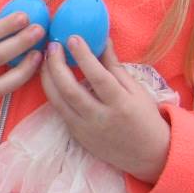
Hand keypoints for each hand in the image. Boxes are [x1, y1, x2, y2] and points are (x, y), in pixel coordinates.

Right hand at [0, 12, 45, 129]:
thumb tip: (0, 27)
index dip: (4, 26)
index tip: (23, 16)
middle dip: (20, 42)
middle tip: (39, 29)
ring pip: (3, 79)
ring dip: (25, 65)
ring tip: (39, 52)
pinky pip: (1, 90)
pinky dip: (17, 79)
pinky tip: (28, 68)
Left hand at [40, 37, 169, 181]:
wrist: (147, 155)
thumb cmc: (144, 117)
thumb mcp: (135, 90)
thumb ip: (115, 66)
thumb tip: (103, 38)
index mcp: (120, 104)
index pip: (98, 77)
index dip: (84, 57)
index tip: (72, 37)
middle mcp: (100, 118)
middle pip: (70, 90)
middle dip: (56, 65)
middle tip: (52, 45)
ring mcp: (85, 129)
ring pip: (58, 101)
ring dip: (47, 77)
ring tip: (45, 58)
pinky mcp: (76, 135)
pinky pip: (60, 110)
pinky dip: (53, 92)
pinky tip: (49, 77)